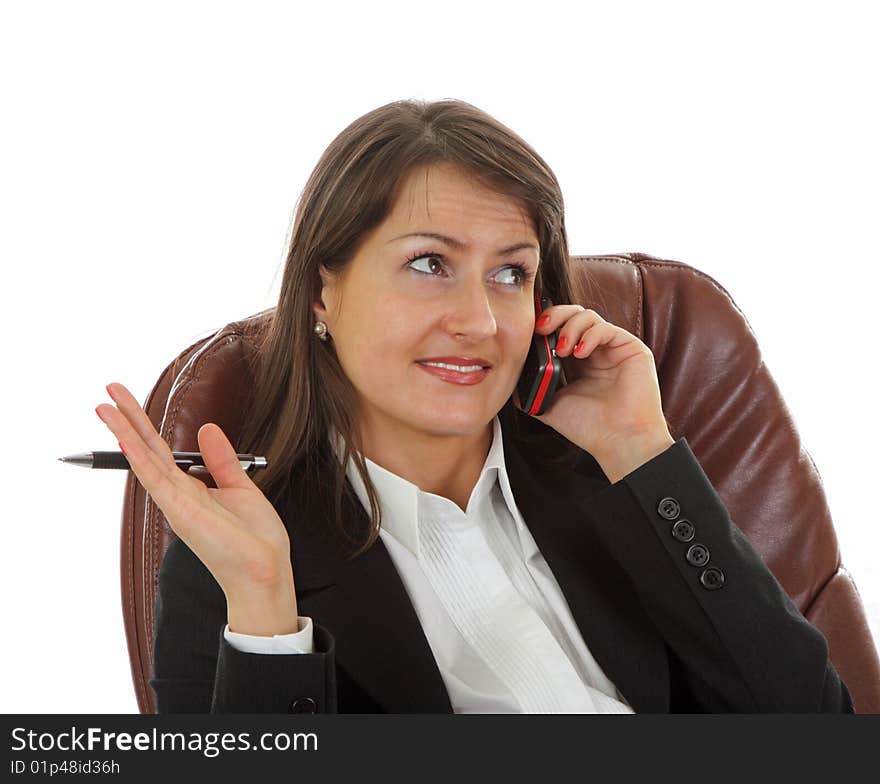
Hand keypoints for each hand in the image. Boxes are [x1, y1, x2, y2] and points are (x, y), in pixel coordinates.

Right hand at [95, 382, 298, 627]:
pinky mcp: (181, 511)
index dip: (146, 424)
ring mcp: (176, 503)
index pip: (162, 449)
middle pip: (147, 449)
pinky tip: (125, 437)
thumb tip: (208, 428)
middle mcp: (178, 494)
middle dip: (128, 418)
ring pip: (144, 459)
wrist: (265, 572)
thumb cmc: (255, 539)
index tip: (128, 402)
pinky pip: (155, 478)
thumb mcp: (241, 487)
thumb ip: (222, 459)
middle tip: (108, 389)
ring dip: (124, 431)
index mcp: (192, 488)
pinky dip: (140, 457)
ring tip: (103, 405)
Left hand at [528, 305, 674, 475]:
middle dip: (554, 316)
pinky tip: (579, 353)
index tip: (529, 332)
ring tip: (563, 350)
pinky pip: (606, 328)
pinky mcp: (630, 348)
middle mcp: (595, 351)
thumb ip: (531, 388)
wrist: (617, 440)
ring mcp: (612, 348)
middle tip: (542, 329)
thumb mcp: (548, 405)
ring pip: (587, 316)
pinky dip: (589, 335)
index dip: (544, 325)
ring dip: (569, 327)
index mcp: (576, 362)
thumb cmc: (588, 427)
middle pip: (572, 315)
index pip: (558, 329)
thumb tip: (510, 377)